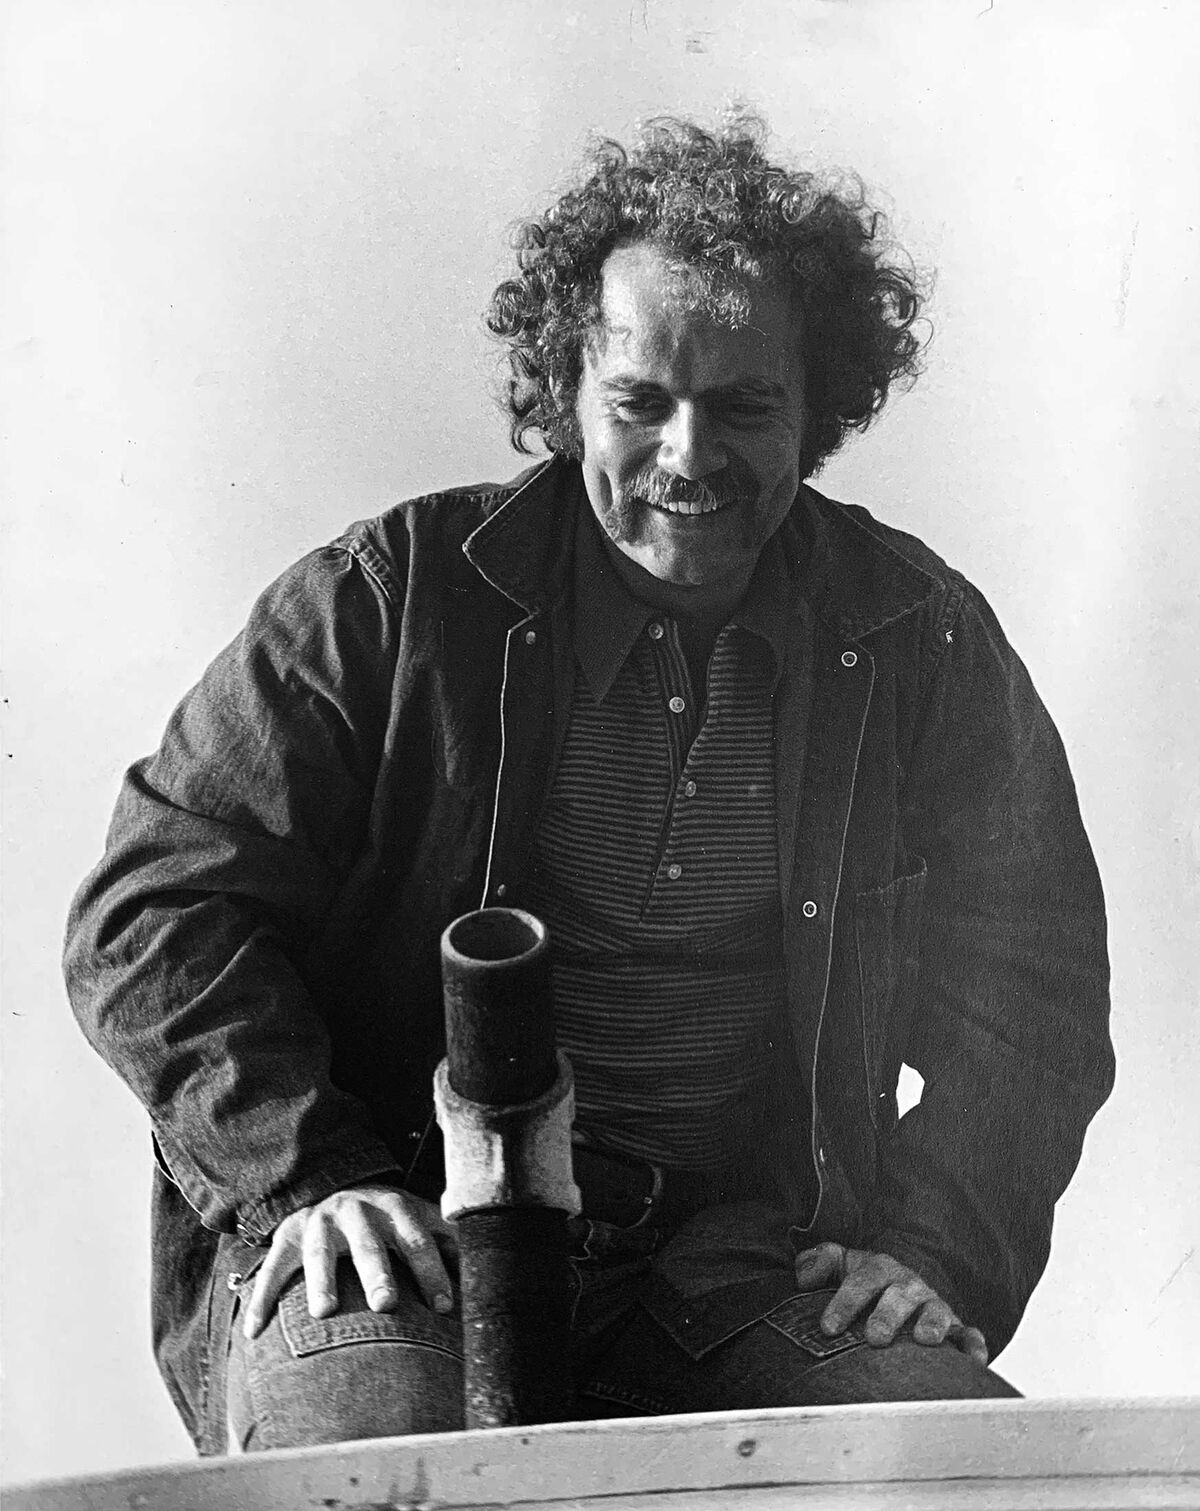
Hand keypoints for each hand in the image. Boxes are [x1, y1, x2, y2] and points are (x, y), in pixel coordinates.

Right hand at [242, 1184, 456, 1338]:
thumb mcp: (417, 1217)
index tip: (443, 1306)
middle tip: (386, 1304)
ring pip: (319, 1252)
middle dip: (377, 1273)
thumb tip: (488, 1261)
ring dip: (321, 1281)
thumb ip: (447, 1237)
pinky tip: (255, 1332)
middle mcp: (355, 1212)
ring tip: (324, 1313)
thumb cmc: (385, 1217)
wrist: (331, 1184)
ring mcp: (318, 1222)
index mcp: (394, 1209)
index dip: (432, 1272)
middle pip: (369, 1244)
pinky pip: (272, 1269)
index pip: (418, 1241)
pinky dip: (262, 1299)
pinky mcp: (286, 1237)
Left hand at [793, 1242, 987, 1365]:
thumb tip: (803, 1276)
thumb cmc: (865, 1284)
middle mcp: (909, 1286)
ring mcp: (934, 1307)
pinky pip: (969, 1335)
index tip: (828, 1327)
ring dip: (932, 1324)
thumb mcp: (841, 1266)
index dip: (845, 1301)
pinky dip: (973, 1345)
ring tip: (924, 1341)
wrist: (901, 1290)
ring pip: (938, 1311)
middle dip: (888, 1315)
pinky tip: (971, 1360)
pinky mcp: (956, 1330)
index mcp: (880, 1269)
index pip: (863, 1279)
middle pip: (901, 1295)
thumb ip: (820, 1263)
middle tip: (874, 1338)